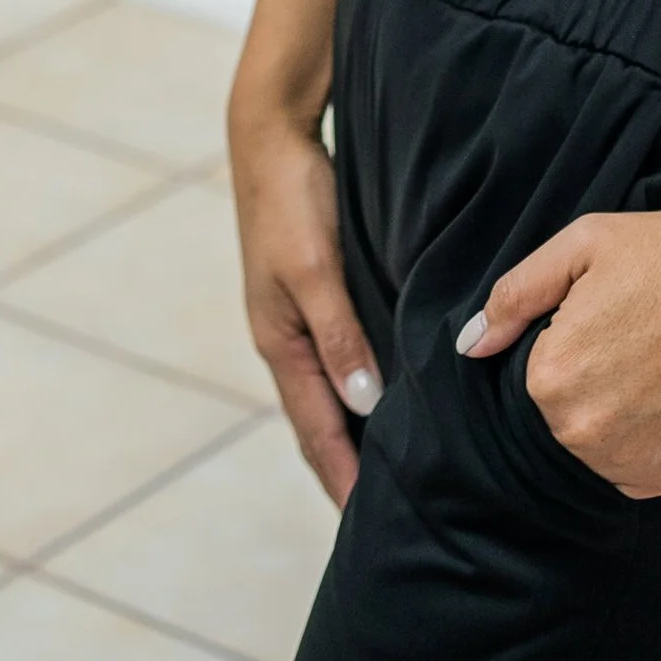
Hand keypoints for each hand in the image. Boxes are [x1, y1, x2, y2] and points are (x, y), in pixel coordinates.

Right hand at [231, 113, 382, 507]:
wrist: (270, 136)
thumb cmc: (292, 200)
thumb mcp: (314, 269)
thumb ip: (339, 336)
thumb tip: (363, 404)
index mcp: (279, 343)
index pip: (316, 431)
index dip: (343, 478)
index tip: (370, 525)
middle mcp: (285, 340)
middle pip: (318, 423)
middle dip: (344, 470)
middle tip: (387, 516)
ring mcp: (295, 318)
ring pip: (328, 393)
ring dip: (352, 434)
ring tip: (389, 472)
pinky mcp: (312, 293)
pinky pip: (336, 360)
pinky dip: (355, 391)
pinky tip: (382, 397)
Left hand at [459, 205, 660, 497]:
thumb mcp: (583, 245)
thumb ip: (515, 295)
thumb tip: (472, 344)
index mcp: (551, 379)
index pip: (531, 369)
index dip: (567, 334)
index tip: (607, 310)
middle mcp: (583, 435)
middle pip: (560, 409)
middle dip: (586, 373)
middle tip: (637, 330)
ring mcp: (630, 464)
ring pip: (594, 442)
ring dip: (612, 409)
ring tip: (659, 359)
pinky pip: (631, 466)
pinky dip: (643, 435)